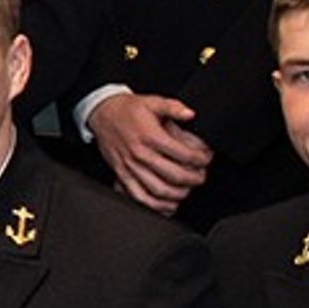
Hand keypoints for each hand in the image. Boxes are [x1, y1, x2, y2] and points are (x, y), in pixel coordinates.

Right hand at [91, 92, 212, 214]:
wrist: (102, 114)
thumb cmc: (128, 110)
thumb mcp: (152, 101)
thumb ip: (174, 107)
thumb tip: (191, 114)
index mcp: (151, 136)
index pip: (184, 154)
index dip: (201, 159)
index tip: (206, 158)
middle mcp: (141, 154)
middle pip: (175, 175)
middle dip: (194, 179)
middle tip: (201, 176)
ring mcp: (130, 167)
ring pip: (159, 190)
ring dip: (178, 194)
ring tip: (187, 190)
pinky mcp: (121, 175)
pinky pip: (138, 197)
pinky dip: (155, 205)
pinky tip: (167, 205)